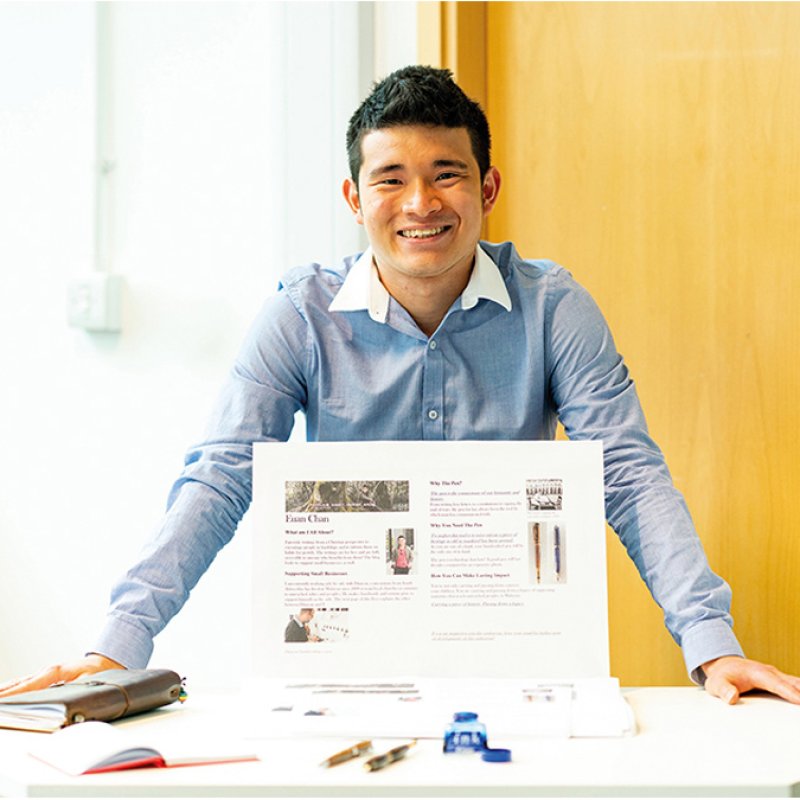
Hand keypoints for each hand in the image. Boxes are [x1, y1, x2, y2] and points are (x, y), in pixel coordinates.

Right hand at [0, 654, 123, 697]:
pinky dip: (12, 690)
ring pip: (19, 683)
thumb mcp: (90, 682)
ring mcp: (45, 674)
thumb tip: (66, 707)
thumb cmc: (98, 672)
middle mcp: (47, 671)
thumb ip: (77, 693)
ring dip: (5, 692)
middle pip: (19, 684)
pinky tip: (3, 695)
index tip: (1, 702)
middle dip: (3, 694)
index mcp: (56, 671)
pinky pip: (24, 684)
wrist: (104, 663)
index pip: (29, 686)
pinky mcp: (45, 678)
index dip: (13, 695)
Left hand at [702, 656, 799, 704]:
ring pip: (798, 684)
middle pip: (794, 684)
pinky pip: (798, 687)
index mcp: (758, 673)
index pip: (776, 683)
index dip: (789, 692)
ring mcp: (778, 677)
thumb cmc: (722, 676)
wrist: (724, 666)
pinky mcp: (781, 682)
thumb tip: (731, 698)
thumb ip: (723, 690)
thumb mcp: (716, 683)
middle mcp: (771, 673)